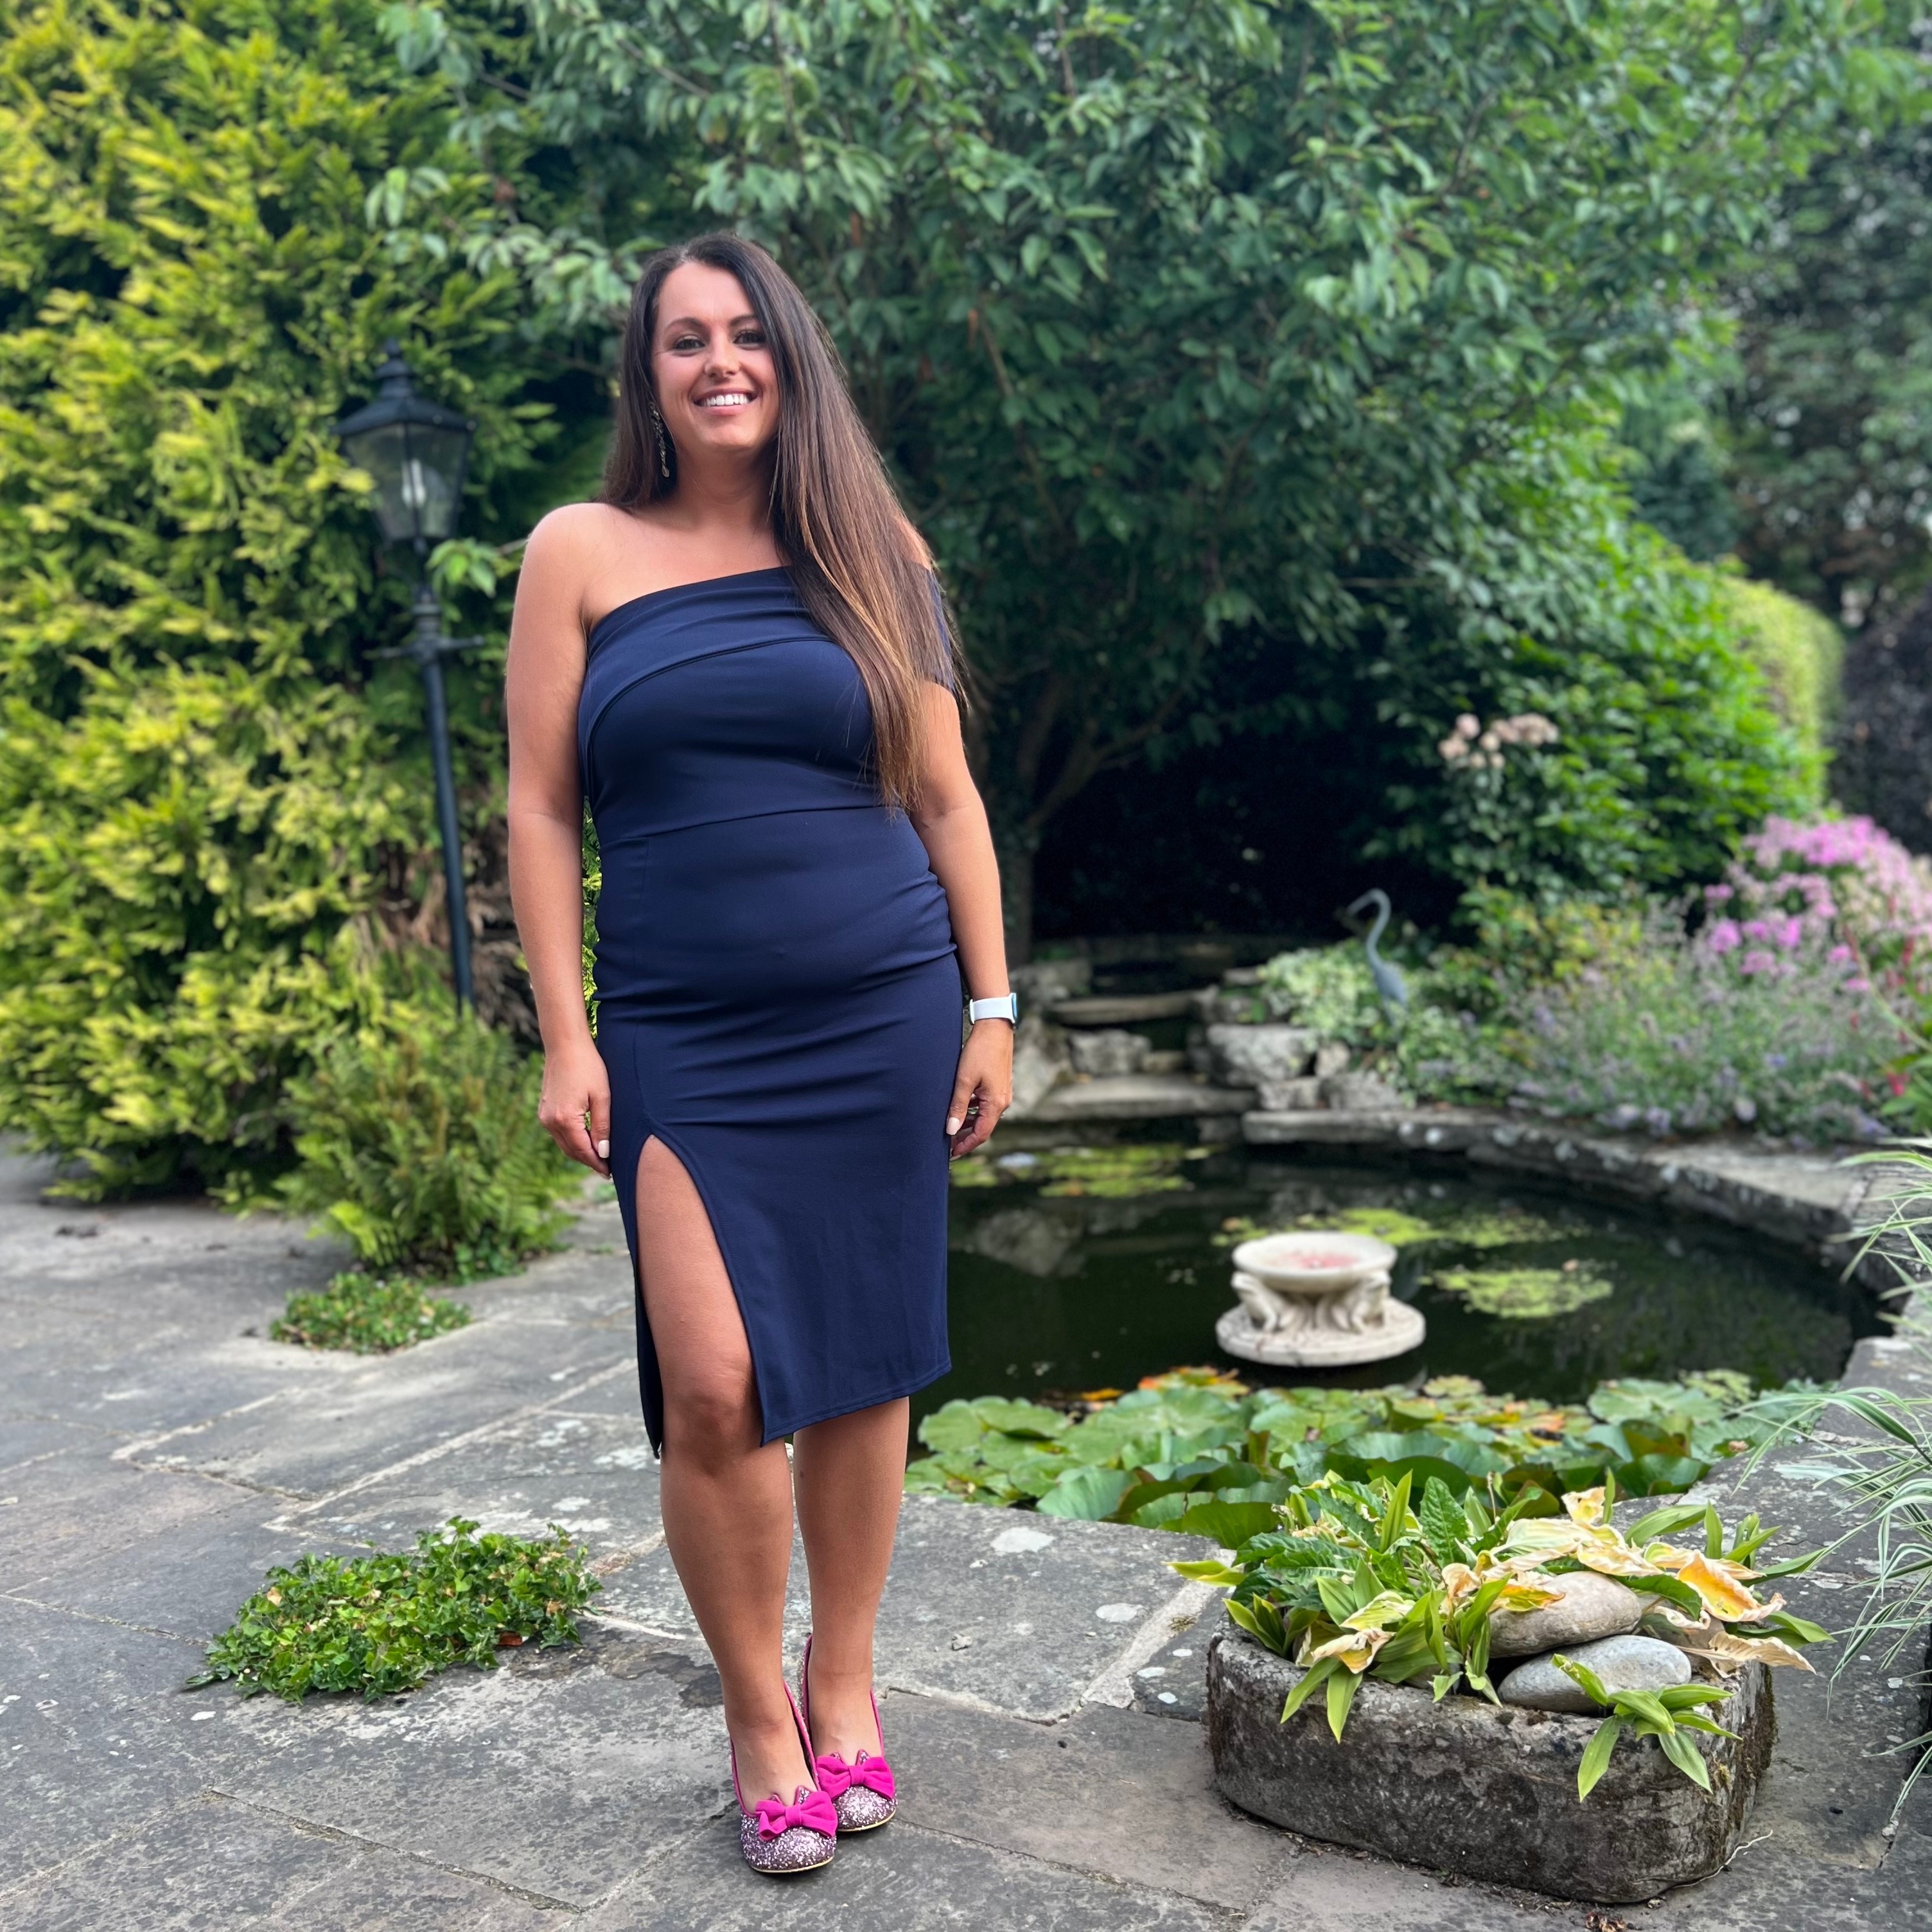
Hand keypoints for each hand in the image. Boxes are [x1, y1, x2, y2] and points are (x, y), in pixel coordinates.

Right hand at [537, 1036, 611, 1175]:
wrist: (565, 1045)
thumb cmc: (588, 1066)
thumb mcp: (602, 1097)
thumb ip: (602, 1126)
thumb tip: (603, 1152)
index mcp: (565, 1120)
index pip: (583, 1151)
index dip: (597, 1163)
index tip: (609, 1172)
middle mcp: (550, 1122)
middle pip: (571, 1151)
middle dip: (588, 1161)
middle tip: (605, 1169)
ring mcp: (544, 1116)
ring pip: (564, 1144)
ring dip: (580, 1152)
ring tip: (598, 1157)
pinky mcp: (543, 1110)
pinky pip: (558, 1133)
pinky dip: (571, 1140)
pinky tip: (584, 1140)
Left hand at [946, 1019, 1013, 1158]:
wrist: (995, 1028)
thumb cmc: (980, 1051)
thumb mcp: (964, 1080)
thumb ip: (958, 1106)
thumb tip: (951, 1130)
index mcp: (996, 1104)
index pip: (981, 1134)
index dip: (965, 1145)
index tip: (951, 1153)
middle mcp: (1002, 1102)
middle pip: (983, 1127)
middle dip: (965, 1137)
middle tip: (947, 1143)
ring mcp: (1002, 1094)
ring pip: (984, 1117)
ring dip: (968, 1124)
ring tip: (950, 1127)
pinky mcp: (999, 1086)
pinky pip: (985, 1105)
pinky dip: (973, 1111)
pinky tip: (960, 1108)